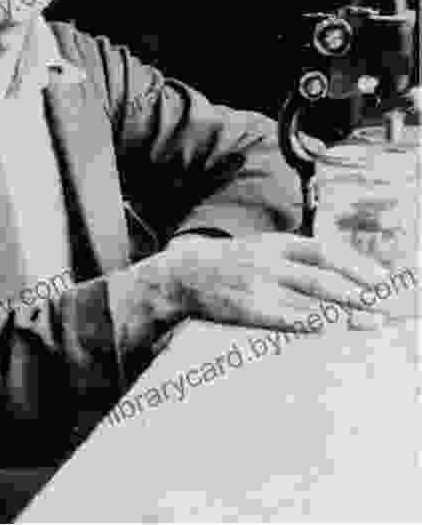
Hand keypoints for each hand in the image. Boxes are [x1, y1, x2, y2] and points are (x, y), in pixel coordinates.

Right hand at [163, 233, 394, 330]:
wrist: (185, 274)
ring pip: (311, 299)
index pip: (324, 251)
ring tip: (371, 322)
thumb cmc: (231, 264)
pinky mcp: (250, 309)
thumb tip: (336, 271)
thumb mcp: (261, 247)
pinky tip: (334, 329)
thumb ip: (293, 257)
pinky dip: (314, 322)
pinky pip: (288, 318)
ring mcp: (260, 285)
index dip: (355, 265)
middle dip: (358, 294)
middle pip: (324, 278)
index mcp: (276, 243)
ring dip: (345, 312)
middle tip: (385, 307)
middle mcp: (271, 261)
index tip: (382, 279)